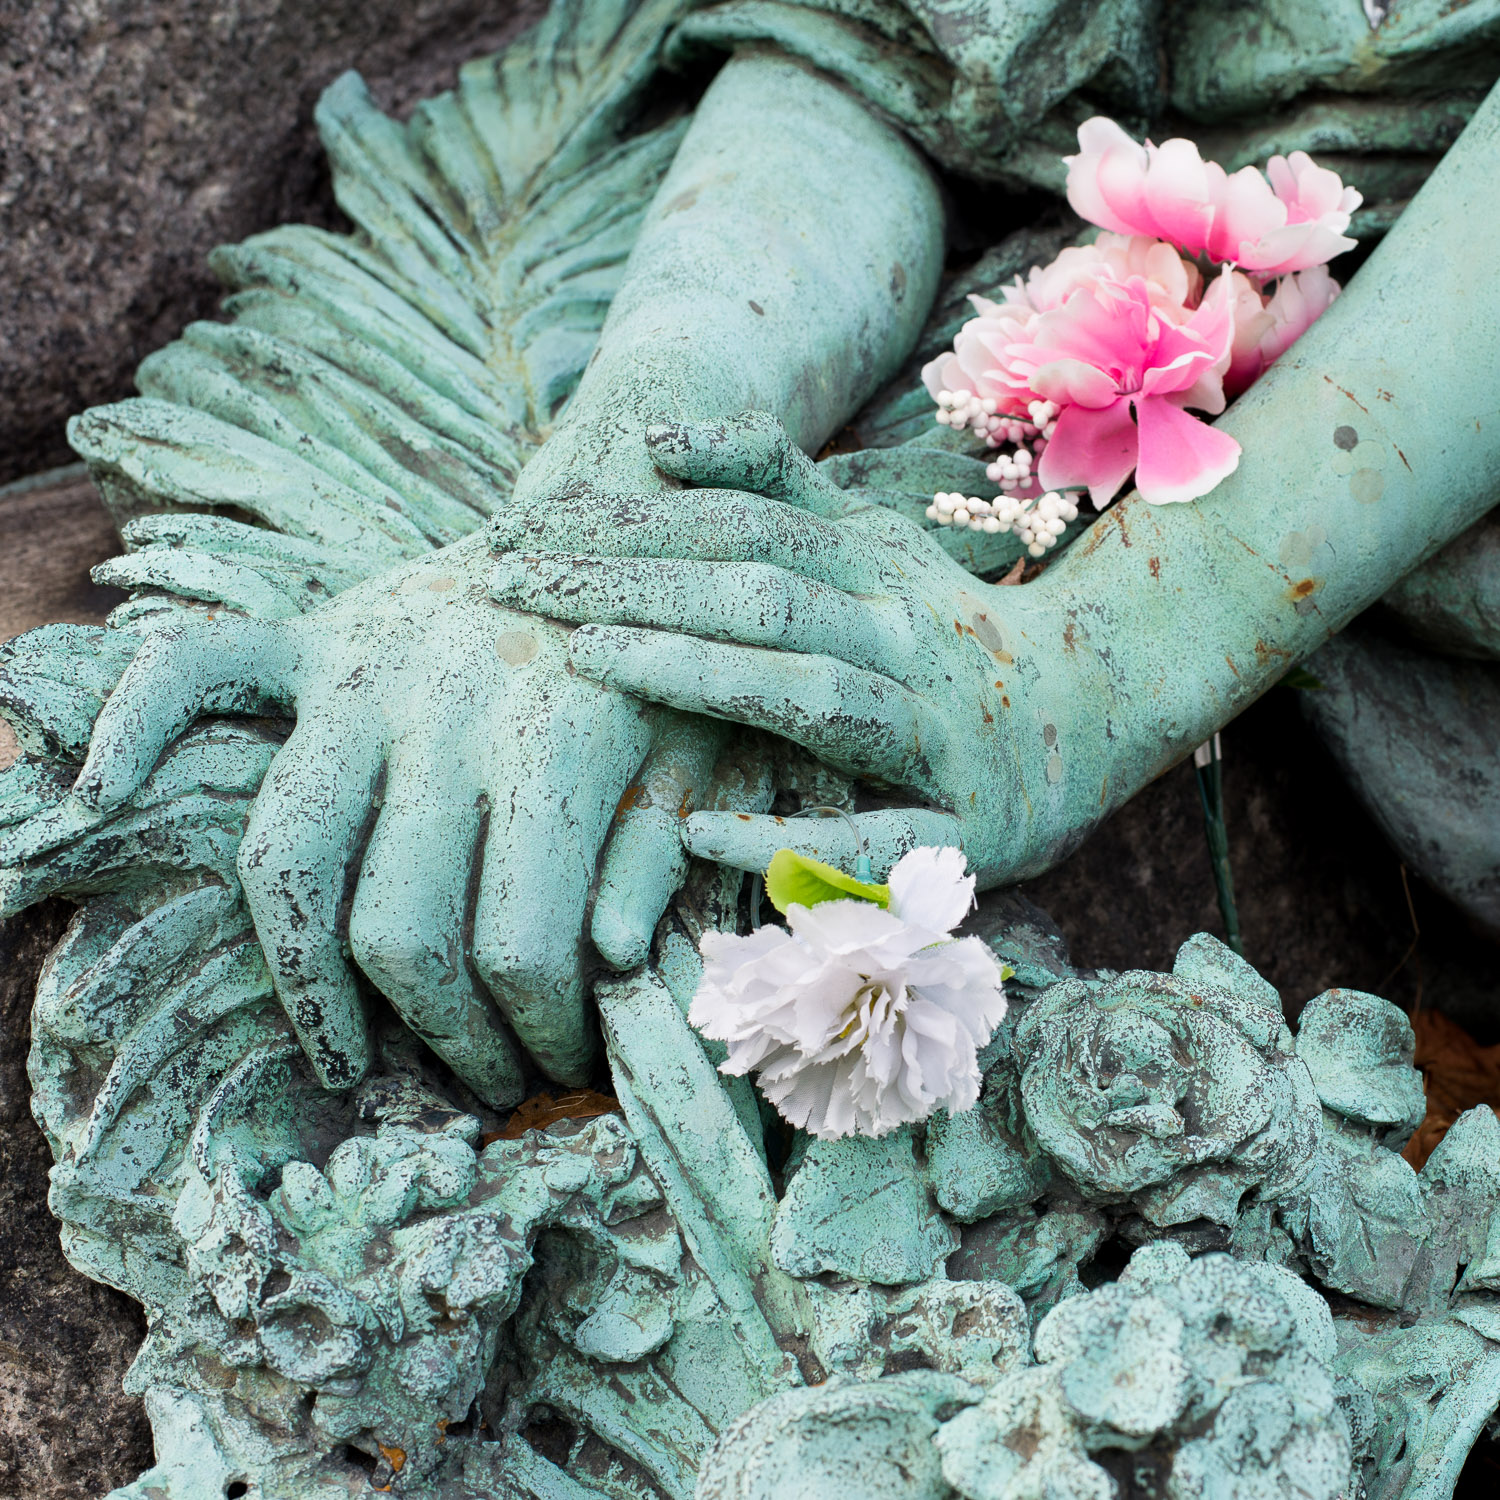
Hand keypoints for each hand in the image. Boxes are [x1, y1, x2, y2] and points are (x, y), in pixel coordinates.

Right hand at [70, 533, 733, 1102]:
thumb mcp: (702, 748)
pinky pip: (193, 673)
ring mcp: (362, 669)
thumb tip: (612, 969)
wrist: (618, 513)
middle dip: (449, 1037)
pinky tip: (95, 797)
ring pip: (291, 857)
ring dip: (309, 982)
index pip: (519, 945)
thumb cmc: (667, 652)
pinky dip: (130, 728)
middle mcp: (442, 710)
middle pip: (401, 930)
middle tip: (491, 1078)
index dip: (540, 1031)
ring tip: (351, 1054)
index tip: (562, 1061)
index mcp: (555, 742)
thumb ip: (656, 852)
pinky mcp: (315, 635)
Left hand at [488, 413, 1039, 881]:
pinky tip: (696, 832)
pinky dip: (786, 836)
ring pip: (813, 690)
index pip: (743, 524)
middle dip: (632, 584)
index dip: (632, 520)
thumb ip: (775, 483)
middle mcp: (905, 636)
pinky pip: (872, 835)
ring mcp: (937, 731)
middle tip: (511, 582)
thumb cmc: (945, 629)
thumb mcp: (874, 541)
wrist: (1093, 710)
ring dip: (698, 675)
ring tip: (587, 660)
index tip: (521, 528)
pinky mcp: (963, 828)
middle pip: (763, 592)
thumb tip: (655, 435)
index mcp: (876, 567)